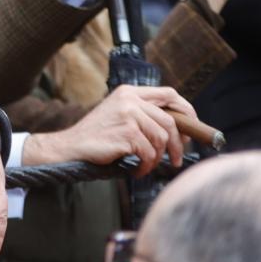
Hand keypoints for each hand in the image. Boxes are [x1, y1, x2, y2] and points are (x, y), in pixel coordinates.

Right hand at [22, 85, 196, 175]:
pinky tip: (137, 169)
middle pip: (170, 121)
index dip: (186, 110)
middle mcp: (130, 100)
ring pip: (161, 139)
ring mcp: (128, 115)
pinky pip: (149, 152)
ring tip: (147, 165)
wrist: (70, 146)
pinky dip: (146, 165)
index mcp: (129, 92)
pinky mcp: (126, 133)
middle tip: (176, 159)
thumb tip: (177, 128)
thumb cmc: (97, 135)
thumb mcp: (119, 114)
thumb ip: (142, 113)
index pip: (169, 94)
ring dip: (158, 158)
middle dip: (177, 144)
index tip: (190, 128)